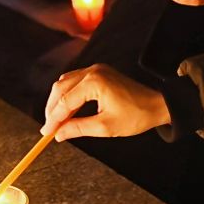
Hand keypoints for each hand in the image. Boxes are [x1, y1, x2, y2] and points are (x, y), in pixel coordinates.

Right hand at [42, 64, 167, 140]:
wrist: (157, 105)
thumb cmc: (135, 116)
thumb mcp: (105, 127)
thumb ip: (78, 129)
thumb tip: (59, 134)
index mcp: (94, 82)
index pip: (65, 101)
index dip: (53, 119)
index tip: (46, 133)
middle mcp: (93, 71)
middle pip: (61, 87)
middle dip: (52, 108)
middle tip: (48, 128)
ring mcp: (96, 69)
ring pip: (66, 82)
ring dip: (59, 101)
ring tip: (56, 121)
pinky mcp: (99, 72)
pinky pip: (76, 81)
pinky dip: (69, 95)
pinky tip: (68, 110)